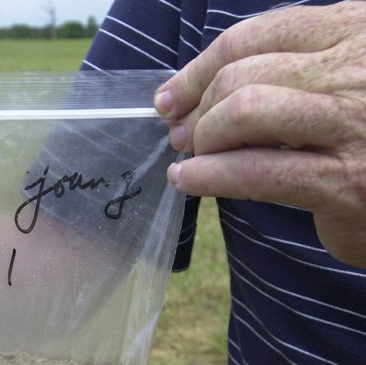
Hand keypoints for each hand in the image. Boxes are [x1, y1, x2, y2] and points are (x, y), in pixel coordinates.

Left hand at [154, 2, 365, 268]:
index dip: (200, 69)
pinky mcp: (347, 180)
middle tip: (182, 135)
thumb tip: (187, 93)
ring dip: (205, 137)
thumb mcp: (337, 82)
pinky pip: (256, 170)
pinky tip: (188, 181)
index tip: (172, 97)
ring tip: (192, 158)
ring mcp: (356, 122)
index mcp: (356, 29)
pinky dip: (208, 175)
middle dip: (197, 107)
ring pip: (245, 110)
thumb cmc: (365, 140)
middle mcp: (360, 67)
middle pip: (242, 72)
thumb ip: (283, 71)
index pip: (258, 35)